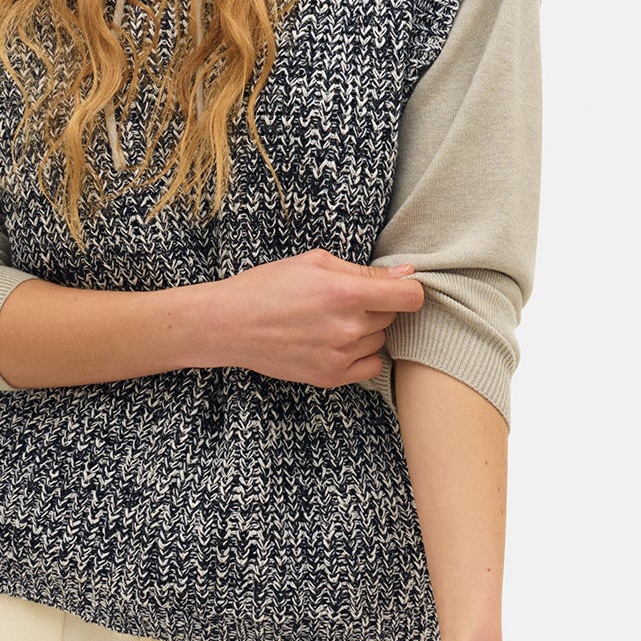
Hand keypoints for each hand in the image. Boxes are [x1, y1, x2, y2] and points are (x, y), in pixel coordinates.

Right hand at [216, 248, 423, 387]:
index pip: (410, 297)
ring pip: (379, 340)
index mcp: (346, 293)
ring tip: (331, 321)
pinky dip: (361, 355)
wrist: (230, 324)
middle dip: (377, 306)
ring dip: (366, 330)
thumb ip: (364, 271)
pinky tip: (338, 343)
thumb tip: (407, 274)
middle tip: (344, 300)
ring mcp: (340, 356)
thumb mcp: (315, 263)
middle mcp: (348, 328)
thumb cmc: (268, 286)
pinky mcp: (330, 377)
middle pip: (392, 317)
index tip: (397, 288)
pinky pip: (370, 366)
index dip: (408, 289)